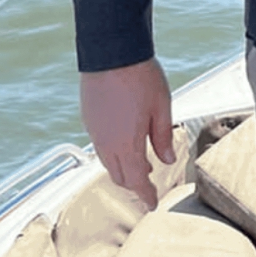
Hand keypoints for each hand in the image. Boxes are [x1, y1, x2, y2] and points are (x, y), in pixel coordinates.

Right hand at [79, 57, 174, 208]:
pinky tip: (127, 148)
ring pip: (108, 162)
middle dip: (135, 186)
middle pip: (119, 175)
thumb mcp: (162, 108)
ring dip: (124, 170)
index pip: (137, 179)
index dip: (145, 194)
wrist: (111, 52)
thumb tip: (167, 160)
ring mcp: (94, 130)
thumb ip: (163, 137)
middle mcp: (106, 142)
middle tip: (149, 190)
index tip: (153, 204)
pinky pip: (100, 147)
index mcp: (127, 143)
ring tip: (143, 169)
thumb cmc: (140, 78)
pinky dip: (114, 155)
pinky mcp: (89, 119)